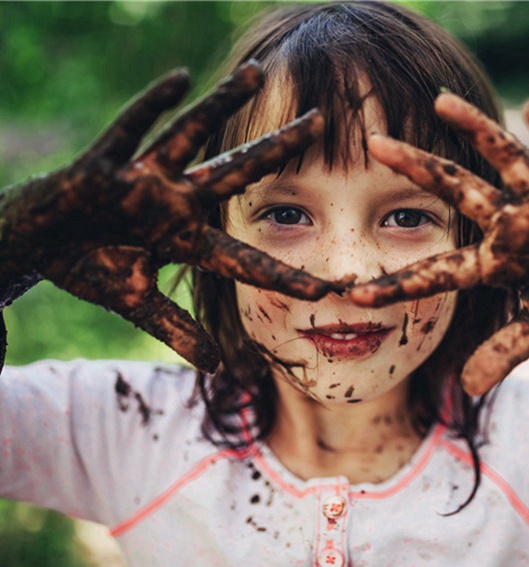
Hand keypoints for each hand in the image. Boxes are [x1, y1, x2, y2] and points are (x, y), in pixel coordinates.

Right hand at [0, 62, 328, 371]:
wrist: (35, 244)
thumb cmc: (87, 266)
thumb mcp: (135, 302)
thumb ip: (175, 328)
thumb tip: (214, 366)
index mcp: (186, 238)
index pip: (246, 259)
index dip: (284, 274)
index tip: (327, 288)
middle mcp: (175, 201)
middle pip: (238, 172)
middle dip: (279, 148)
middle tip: (323, 120)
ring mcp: (143, 180)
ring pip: (190, 137)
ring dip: (220, 105)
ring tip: (255, 73)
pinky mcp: (104, 165)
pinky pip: (128, 131)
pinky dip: (148, 107)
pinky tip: (178, 80)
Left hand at [350, 94, 528, 394]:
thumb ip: (505, 351)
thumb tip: (467, 386)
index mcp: (497, 260)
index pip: (438, 272)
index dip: (399, 284)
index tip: (354, 294)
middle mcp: (514, 224)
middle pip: (458, 191)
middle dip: (418, 169)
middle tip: (372, 144)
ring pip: (507, 162)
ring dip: (478, 131)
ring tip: (442, 103)